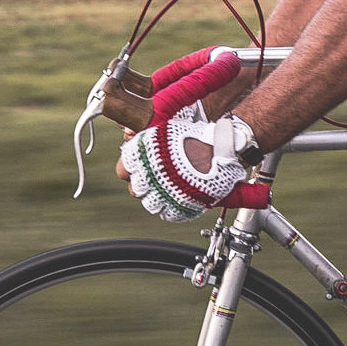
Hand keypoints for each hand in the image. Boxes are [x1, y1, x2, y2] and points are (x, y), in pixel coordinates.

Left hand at [116, 102, 248, 221]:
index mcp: (144, 152)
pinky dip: (174, 209)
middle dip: (146, 187)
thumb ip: (154, 143)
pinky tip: (181, 200)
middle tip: (159, 183)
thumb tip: (139, 141)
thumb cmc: (200, 136)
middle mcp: (150, 172)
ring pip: (150, 203)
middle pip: (135, 190)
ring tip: (172, 192)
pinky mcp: (178, 204)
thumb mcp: (173, 131)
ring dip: (160, 199)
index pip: (123, 170)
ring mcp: (163, 190)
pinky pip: (169, 214)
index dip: (133, 172)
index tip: (143, 171)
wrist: (223, 146)